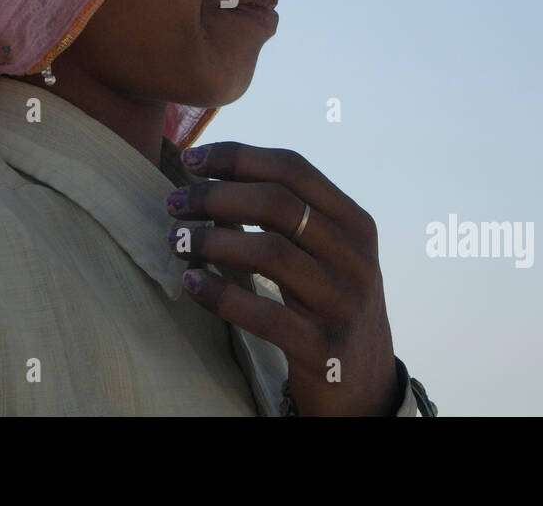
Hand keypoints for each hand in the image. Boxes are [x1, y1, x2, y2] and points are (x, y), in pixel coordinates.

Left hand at [167, 141, 399, 415]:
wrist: (366, 384)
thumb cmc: (330, 304)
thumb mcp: (328, 254)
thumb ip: (293, 215)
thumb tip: (218, 172)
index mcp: (355, 223)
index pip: (293, 169)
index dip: (238, 157)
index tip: (192, 160)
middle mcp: (355, 258)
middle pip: (278, 204)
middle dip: (217, 196)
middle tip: (175, 203)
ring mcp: (342, 303)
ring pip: (270, 253)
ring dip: (213, 241)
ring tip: (178, 241)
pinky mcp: (323, 348)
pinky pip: (265, 314)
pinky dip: (222, 295)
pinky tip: (192, 283)